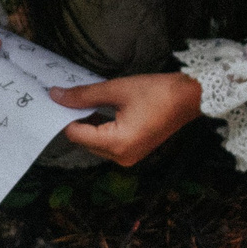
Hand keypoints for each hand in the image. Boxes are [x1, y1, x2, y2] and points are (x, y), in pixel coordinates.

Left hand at [50, 73, 204, 167]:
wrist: (190, 97)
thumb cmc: (156, 92)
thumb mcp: (116, 89)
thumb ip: (84, 95)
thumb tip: (56, 95)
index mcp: (117, 144)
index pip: (76, 134)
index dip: (64, 116)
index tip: (57, 99)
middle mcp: (121, 157)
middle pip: (84, 141)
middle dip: (76, 120)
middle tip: (69, 97)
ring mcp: (129, 157)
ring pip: (95, 143)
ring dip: (88, 124)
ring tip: (83, 101)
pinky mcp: (134, 152)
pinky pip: (108, 143)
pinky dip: (100, 128)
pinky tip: (98, 110)